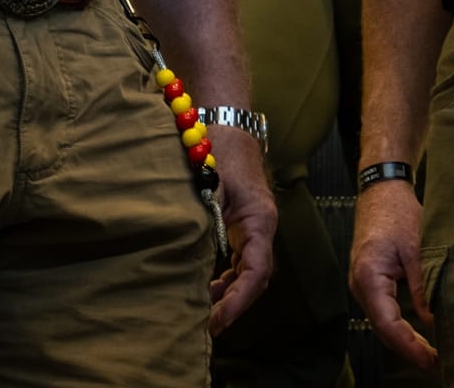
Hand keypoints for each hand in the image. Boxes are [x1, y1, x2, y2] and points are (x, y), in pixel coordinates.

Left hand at [206, 128, 276, 332]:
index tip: (219, 321)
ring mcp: (252, 229)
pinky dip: (226, 278)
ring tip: (204, 311)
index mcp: (259, 221)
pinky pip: (239, 261)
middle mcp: (261, 229)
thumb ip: (206, 215)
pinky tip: (206, 287)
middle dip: (233, 304)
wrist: (227, 126)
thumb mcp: (211, 181)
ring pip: (247, 272)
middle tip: (207, 326)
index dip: (239, 301)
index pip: (256, 272)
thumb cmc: (220, 149)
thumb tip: (193, 251)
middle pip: (254, 278)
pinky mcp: (241, 227)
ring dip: (229, 293)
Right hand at [348, 179, 436, 368]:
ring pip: (381, 323)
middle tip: (435, 363)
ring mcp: (362, 283)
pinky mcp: (369, 281)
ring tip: (430, 354)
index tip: (430, 359)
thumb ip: (422, 287)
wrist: (381, 188)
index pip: (387, 324)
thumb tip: (431, 320)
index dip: (409, 346)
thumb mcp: (415, 249)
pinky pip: (381, 311)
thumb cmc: (396, 211)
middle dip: (408, 349)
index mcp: (369, 276)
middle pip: (382, 329)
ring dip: (403, 340)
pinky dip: (397, 326)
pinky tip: (416, 334)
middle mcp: (360, 284)